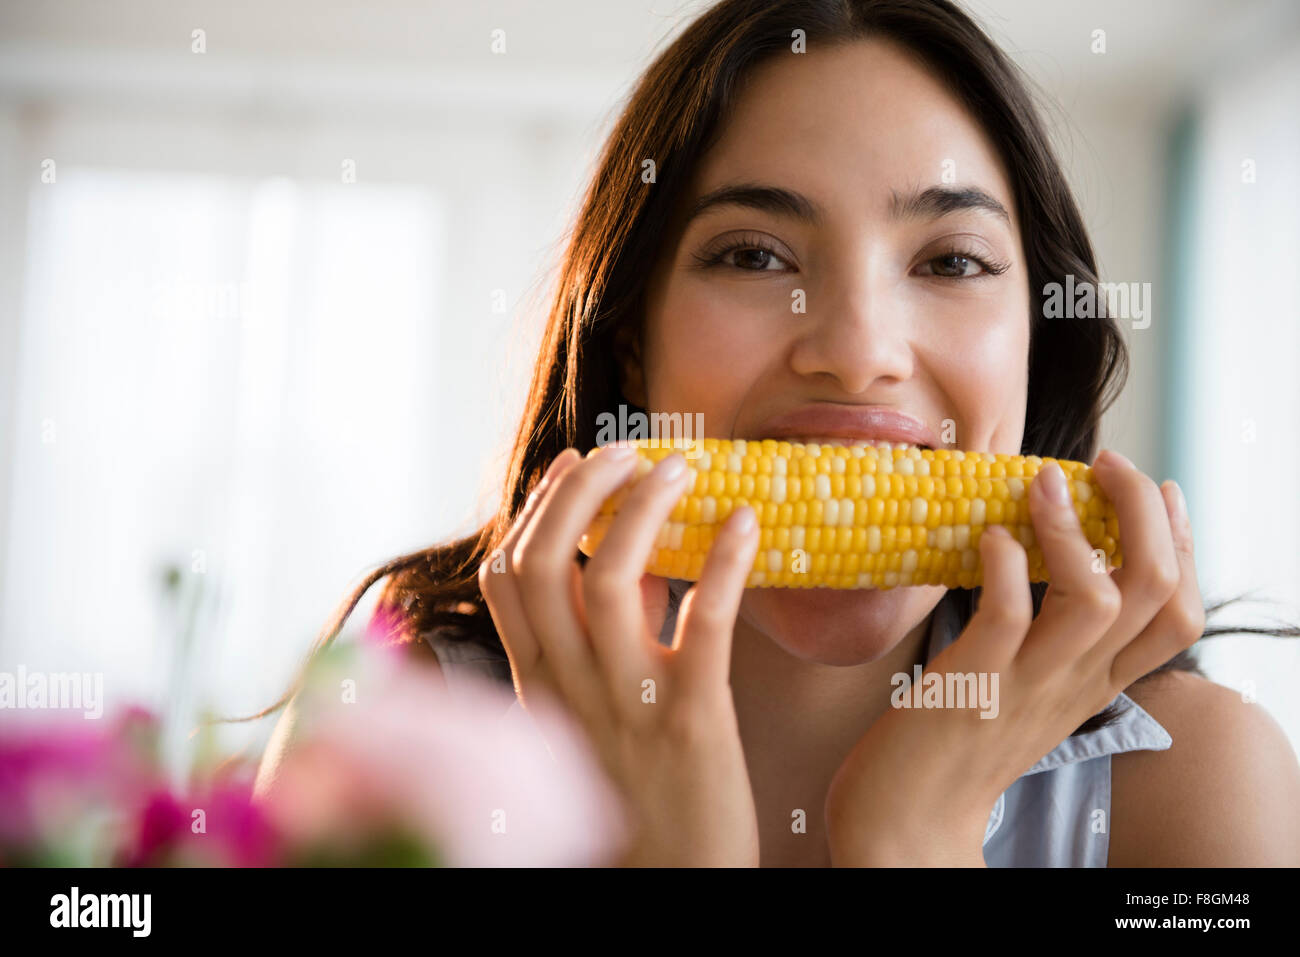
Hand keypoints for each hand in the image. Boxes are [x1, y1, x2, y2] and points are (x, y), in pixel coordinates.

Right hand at [478, 444, 762, 865]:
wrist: (668, 886)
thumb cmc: (636, 795)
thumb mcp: (593, 719)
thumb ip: (601, 645)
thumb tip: (642, 565)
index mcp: (540, 683)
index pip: (506, 578)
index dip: (534, 509)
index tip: (572, 465)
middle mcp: (570, 686)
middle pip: (543, 564)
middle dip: (580, 492)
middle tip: (627, 452)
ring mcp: (626, 701)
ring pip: (610, 579)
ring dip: (643, 509)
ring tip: (679, 469)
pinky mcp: (691, 718)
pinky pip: (706, 624)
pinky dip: (727, 563)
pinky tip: (747, 521)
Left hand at [823, 449, 1203, 865]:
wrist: (906, 820)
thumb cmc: (956, 741)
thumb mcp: (1028, 691)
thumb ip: (1051, 638)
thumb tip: (1049, 558)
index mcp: (1094, 684)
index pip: (1179, 616)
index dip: (1184, 548)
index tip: (1162, 494)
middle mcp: (1074, 684)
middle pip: (1155, 594)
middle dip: (1145, 517)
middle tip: (1110, 464)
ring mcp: (1025, 686)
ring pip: (1094, 602)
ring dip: (1071, 530)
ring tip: (1043, 482)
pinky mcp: (971, 687)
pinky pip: (1006, 618)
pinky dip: (1004, 567)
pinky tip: (989, 537)